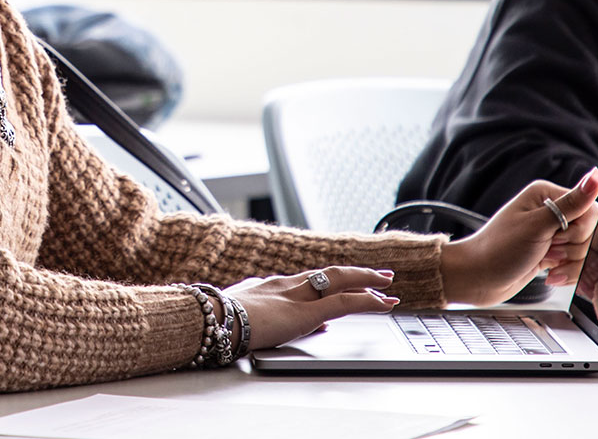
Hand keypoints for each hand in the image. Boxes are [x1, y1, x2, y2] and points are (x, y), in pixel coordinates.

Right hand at [225, 266, 399, 349]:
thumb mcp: (245, 316)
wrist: (210, 320)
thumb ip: (270, 317)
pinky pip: (344, 303)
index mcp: (271, 285)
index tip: (345, 284)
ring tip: (387, 286)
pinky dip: (366, 301)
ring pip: (341, 282)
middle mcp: (288, 284)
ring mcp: (298, 296)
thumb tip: (294, 324)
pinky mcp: (306, 312)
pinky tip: (382, 303)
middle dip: (356, 274)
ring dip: (366, 283)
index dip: (330, 280)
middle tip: (379, 275)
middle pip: (330, 273)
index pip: (309, 280)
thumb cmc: (218, 321)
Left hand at [439, 168, 597, 305]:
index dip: (579, 229)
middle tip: (547, 250)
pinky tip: (550, 273)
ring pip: (585, 250)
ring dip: (568, 262)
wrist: (478, 278)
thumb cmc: (499, 249)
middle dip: (572, 249)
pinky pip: (576, 263)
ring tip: (544, 261)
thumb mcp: (537, 225)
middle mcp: (552, 211)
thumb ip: (571, 204)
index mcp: (547, 195)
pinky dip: (566, 272)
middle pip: (590, 233)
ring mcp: (552, 234)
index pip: (590, 209)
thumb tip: (595, 178)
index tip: (558, 237)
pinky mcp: (552, 253)